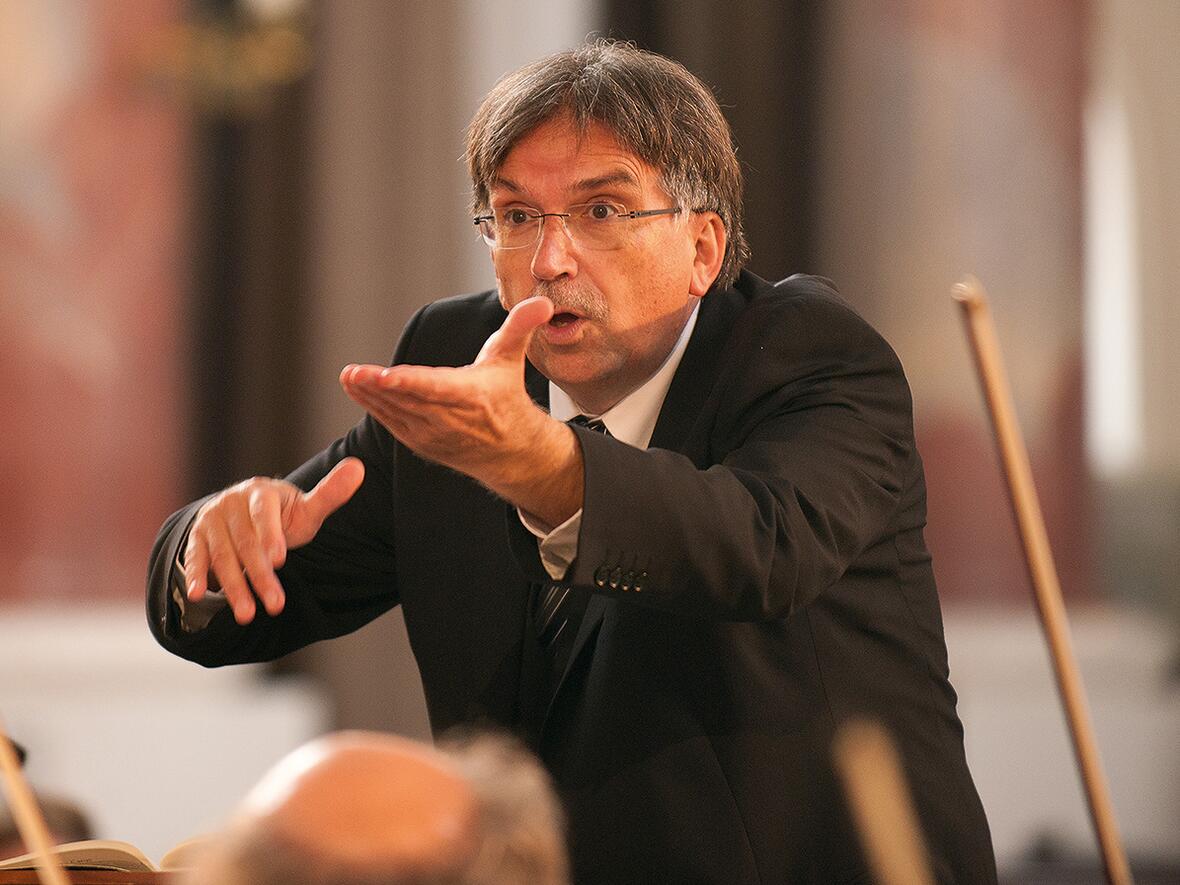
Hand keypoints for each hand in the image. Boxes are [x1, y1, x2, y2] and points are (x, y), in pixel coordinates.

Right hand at [183, 457, 364, 623]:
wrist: (243, 512)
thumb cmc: (283, 515)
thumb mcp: (305, 508)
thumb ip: (330, 494)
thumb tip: (359, 468)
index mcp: (260, 492)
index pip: (263, 513)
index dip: (270, 535)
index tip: (279, 560)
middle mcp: (232, 502)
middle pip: (245, 542)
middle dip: (259, 575)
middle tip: (275, 604)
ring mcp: (211, 520)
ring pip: (223, 556)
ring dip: (234, 586)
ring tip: (248, 614)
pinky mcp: (197, 538)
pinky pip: (196, 557)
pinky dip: (195, 575)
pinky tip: (198, 594)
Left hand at [339, 296, 582, 525]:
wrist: (510, 448)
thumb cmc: (505, 395)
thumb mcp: (511, 358)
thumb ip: (521, 327)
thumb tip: (542, 304)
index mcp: (472, 395)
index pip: (434, 387)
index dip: (407, 382)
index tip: (382, 375)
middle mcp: (451, 418)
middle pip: (409, 401)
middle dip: (378, 388)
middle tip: (352, 372)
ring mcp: (435, 434)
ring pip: (397, 413)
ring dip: (369, 396)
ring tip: (349, 377)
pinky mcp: (422, 443)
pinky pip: (393, 423)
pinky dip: (374, 408)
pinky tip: (357, 390)